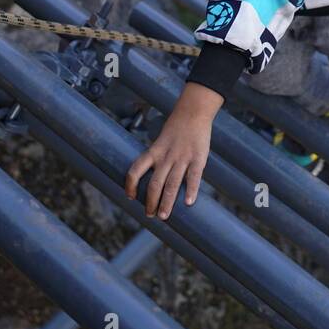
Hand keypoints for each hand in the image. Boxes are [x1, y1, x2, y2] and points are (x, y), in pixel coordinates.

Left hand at [124, 92, 215, 219]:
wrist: (193, 111)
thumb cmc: (177, 128)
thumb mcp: (161, 141)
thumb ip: (158, 158)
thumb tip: (156, 178)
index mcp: (154, 152)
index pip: (135, 170)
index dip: (130, 185)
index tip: (130, 197)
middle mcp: (166, 157)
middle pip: (154, 184)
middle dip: (151, 202)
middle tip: (150, 215)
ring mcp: (182, 158)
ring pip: (171, 185)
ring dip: (167, 202)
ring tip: (164, 216)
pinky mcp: (198, 158)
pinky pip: (193, 177)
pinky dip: (191, 190)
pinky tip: (189, 202)